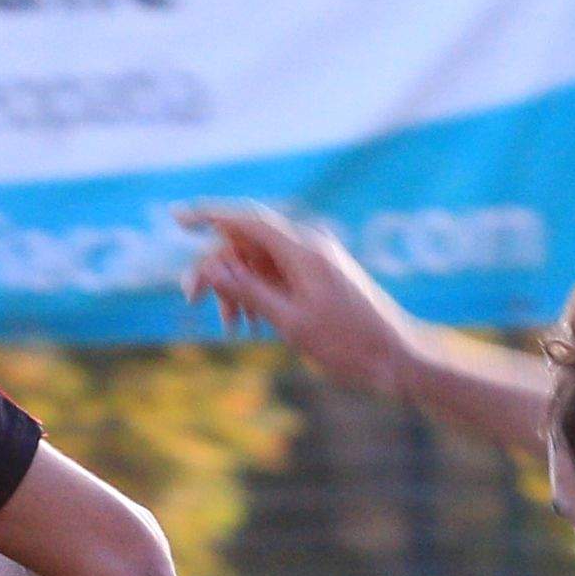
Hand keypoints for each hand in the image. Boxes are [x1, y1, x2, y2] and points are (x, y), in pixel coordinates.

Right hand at [177, 202, 414, 392]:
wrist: (398, 359)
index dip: (208, 216)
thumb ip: (250, 292)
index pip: (247, 221)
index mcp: (303, 252)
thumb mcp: (292, 323)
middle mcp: (309, 249)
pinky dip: (259, 296)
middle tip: (191, 301)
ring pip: (260, 264)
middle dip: (216, 270)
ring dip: (238, 290)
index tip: (176, 218)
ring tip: (231, 328)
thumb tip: (212, 267)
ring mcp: (315, 264)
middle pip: (247, 245)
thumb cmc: (350, 345)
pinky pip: (278, 278)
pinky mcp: (319, 280)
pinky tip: (253, 326)